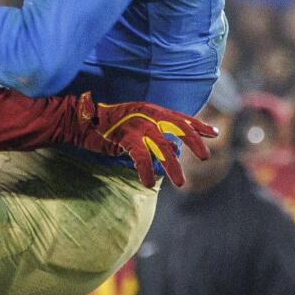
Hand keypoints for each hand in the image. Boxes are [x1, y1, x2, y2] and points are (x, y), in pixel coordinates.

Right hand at [70, 95, 214, 188]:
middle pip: (179, 127)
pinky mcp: (125, 137)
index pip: (181, 118)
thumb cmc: (107, 125)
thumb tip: (174, 150)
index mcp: (152, 110)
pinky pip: (141, 157)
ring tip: (181, 183)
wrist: (80, 122)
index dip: (198, 125)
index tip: (214, 134)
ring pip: (163, 148)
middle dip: (194, 142)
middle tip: (205, 157)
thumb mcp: (136, 126)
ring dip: (173, 167)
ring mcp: (137, 126)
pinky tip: (148, 182)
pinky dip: (145, 171)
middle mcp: (148, 115)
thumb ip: (155, 135)